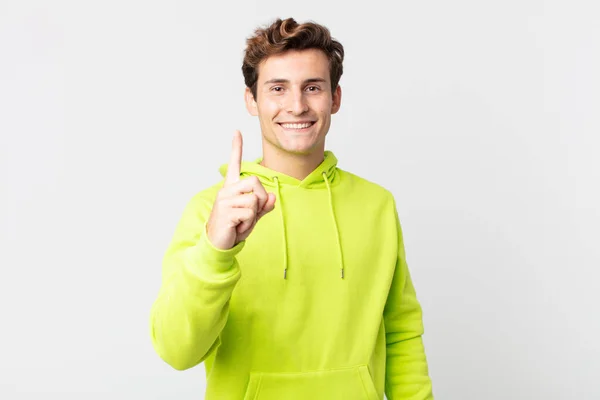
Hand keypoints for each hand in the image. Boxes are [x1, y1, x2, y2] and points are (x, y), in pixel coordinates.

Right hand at [206, 130, 275, 249]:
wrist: (219, 243)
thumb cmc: (235, 227)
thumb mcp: (253, 216)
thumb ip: (264, 206)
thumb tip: (272, 197)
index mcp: (232, 188)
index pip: (234, 164)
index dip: (236, 148)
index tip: (236, 131)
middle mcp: (227, 190)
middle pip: (255, 182)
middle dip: (260, 199)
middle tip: (249, 214)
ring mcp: (225, 200)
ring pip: (254, 200)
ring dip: (254, 215)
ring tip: (241, 222)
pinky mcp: (226, 212)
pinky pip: (250, 213)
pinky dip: (249, 223)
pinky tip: (238, 227)